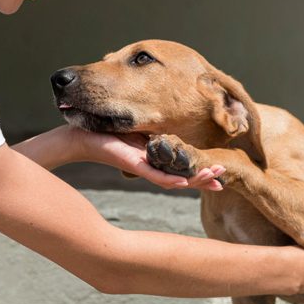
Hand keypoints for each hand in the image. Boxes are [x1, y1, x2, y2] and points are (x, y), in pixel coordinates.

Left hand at [69, 126, 224, 190]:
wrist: (79, 136)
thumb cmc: (104, 130)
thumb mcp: (136, 127)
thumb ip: (153, 128)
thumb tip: (170, 120)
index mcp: (155, 157)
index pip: (182, 168)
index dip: (202, 171)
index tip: (221, 172)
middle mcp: (152, 165)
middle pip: (183, 176)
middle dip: (204, 178)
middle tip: (224, 178)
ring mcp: (143, 167)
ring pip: (173, 180)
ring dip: (194, 180)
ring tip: (215, 179)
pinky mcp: (132, 165)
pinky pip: (154, 176)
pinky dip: (170, 180)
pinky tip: (183, 183)